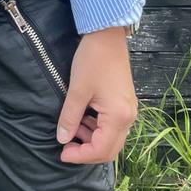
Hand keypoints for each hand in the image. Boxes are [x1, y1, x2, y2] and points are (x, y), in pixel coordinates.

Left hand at [56, 27, 137, 163]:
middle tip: (66, 146)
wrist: (107, 35)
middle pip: (110, 149)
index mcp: (118, 117)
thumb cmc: (92, 60)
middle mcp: (129, 117)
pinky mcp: (125, 102)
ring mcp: (129, 110)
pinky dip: (98, 128)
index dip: (81, 156)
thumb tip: (62, 139)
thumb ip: (69, 117)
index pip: (101, 150)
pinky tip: (83, 118)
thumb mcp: (77, 90)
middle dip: (87, 151)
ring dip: (92, 139)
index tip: (62, 153)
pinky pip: (113, 125)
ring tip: (72, 128)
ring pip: (112, 138)